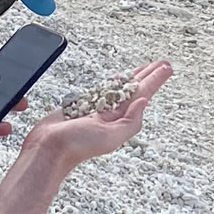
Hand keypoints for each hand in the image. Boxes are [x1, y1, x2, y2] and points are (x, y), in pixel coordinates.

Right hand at [17, 60, 172, 169]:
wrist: (47, 149)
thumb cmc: (76, 146)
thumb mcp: (110, 137)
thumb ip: (130, 122)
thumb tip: (144, 103)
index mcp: (120, 120)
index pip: (142, 94)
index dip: (154, 80)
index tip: (166, 68)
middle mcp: (111, 114)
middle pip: (134, 89)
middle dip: (148, 76)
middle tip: (163, 64)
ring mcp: (97, 109)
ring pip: (119, 88)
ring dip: (132, 77)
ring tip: (145, 68)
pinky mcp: (82, 105)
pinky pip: (101, 90)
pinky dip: (111, 82)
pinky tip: (116, 79)